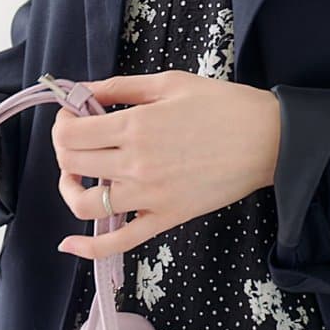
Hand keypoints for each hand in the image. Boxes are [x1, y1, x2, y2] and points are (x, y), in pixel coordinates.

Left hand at [54, 71, 280, 261]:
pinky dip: (89, 247)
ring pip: (85, 203)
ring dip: (70, 188)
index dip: (62, 123)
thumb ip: (120, 86)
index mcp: (134, 126)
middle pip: (72, 163)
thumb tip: (81, 90)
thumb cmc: (223, 106)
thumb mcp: (169, 83)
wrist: (267, 140)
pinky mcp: (165, 218)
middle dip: (65, 149)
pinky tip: (70, 243)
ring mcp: (149, 196)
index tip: (73, 116)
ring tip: (80, 175)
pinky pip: (118, 241)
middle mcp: (135, 164)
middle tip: (80, 138)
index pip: (70, 134)